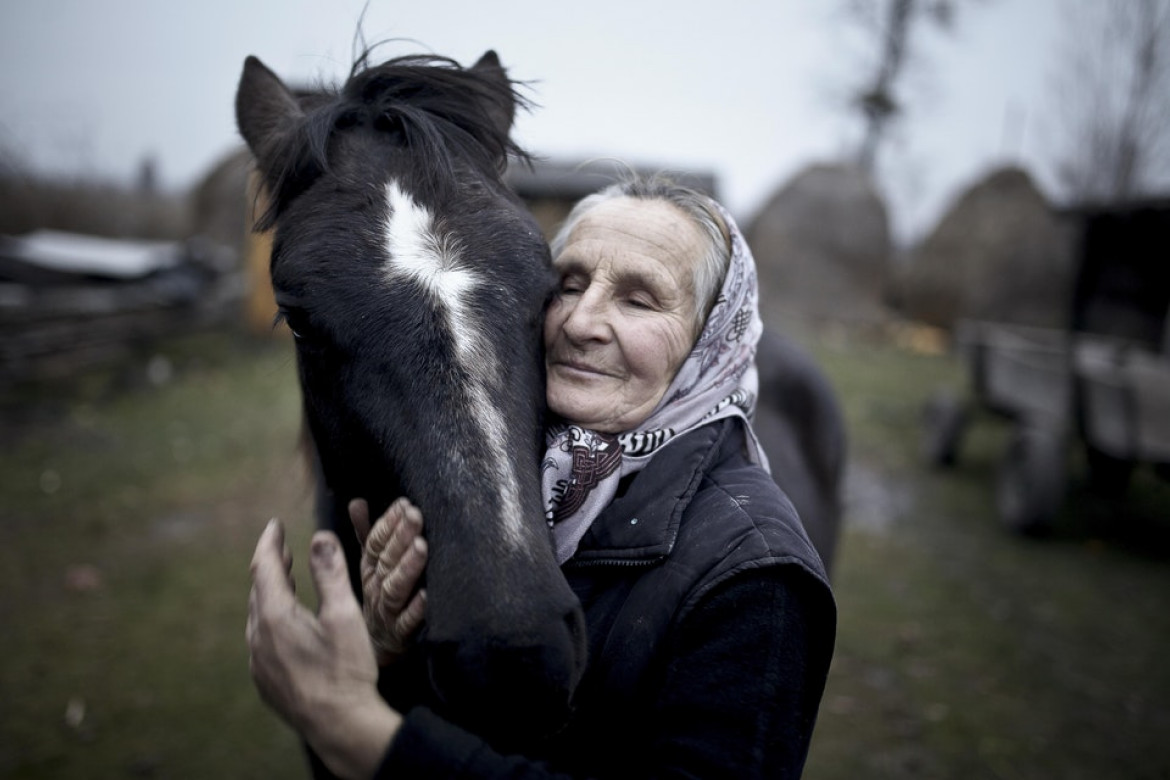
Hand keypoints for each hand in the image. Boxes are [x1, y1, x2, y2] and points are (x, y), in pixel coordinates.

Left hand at [247, 519, 400, 779]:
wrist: (340, 726)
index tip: (275, 524)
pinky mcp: (266, 681)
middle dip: (271, 566)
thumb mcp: (344, 614)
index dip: (270, 542)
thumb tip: (320, 536)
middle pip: (258, 591)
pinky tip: (287, 624)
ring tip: (286, 580)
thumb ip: (330, 573)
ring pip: (258, 616)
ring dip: (271, 593)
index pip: (265, 567)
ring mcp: (259, 663)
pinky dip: (271, 619)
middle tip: (283, 548)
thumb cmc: (346, 669)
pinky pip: (261, 640)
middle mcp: (259, 638)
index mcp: (275, 617)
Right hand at [349, 498, 427, 665]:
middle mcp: (375, 588)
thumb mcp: (369, 566)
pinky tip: (428, 595)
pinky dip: (416, 610)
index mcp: (369, 570)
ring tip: (422, 546)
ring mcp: (387, 612)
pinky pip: (407, 622)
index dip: (388, 523)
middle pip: (386, 561)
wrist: (375, 648)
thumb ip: (366, 534)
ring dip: (408, 567)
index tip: (403, 504)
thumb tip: (357, 501)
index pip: (375, 543)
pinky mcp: (400, 635)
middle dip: (400, 537)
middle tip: (416, 515)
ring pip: (395, 588)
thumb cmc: (377, 598)